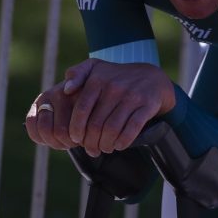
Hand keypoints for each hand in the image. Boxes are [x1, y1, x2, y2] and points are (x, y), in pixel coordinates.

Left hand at [25, 58, 175, 156]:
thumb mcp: (94, 68)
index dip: (76, 128)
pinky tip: (118, 146)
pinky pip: (132, 129)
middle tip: (90, 149)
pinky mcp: (147, 105)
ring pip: (112, 129)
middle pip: (96, 124)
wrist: (151, 77)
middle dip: (91, 142)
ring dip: (106, 145)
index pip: (81, 109)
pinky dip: (123, 142)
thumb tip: (66, 90)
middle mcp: (114, 87)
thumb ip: (76, 74)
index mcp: (98, 80)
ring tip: (104, 148)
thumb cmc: (115, 77)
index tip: (75, 139)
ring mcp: (132, 96)